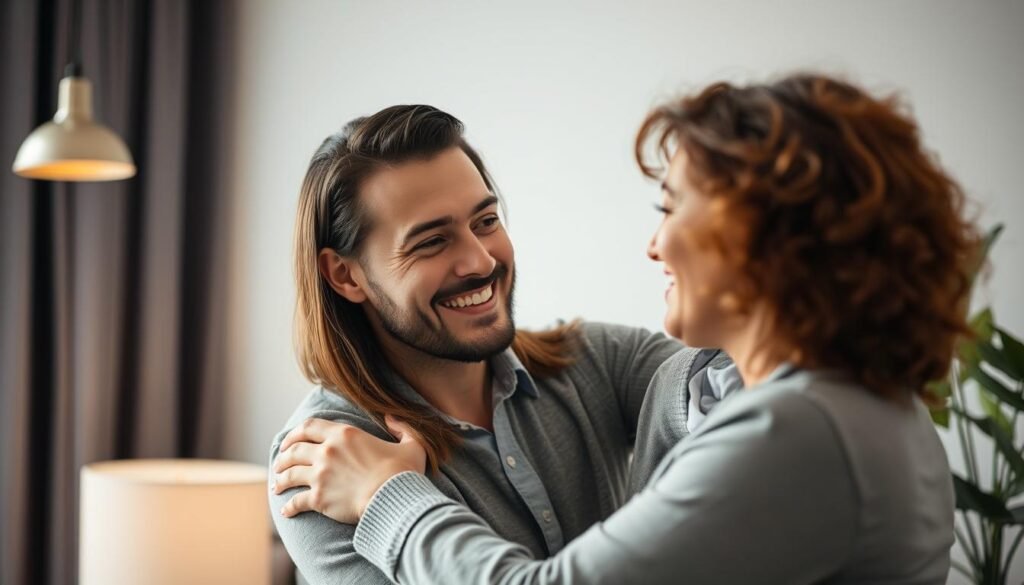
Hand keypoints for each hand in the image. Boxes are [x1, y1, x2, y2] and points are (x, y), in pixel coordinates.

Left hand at [272, 415, 425, 523]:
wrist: (394, 498)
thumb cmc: (403, 472)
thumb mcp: (411, 444)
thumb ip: (402, 427)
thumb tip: (392, 417)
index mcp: (344, 434)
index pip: (309, 426)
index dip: (295, 432)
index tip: (290, 440)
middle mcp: (327, 451)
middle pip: (294, 450)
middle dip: (283, 456)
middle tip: (279, 463)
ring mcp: (320, 475)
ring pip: (290, 474)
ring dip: (281, 479)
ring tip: (277, 485)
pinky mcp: (319, 498)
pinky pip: (296, 501)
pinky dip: (289, 507)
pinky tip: (286, 511)